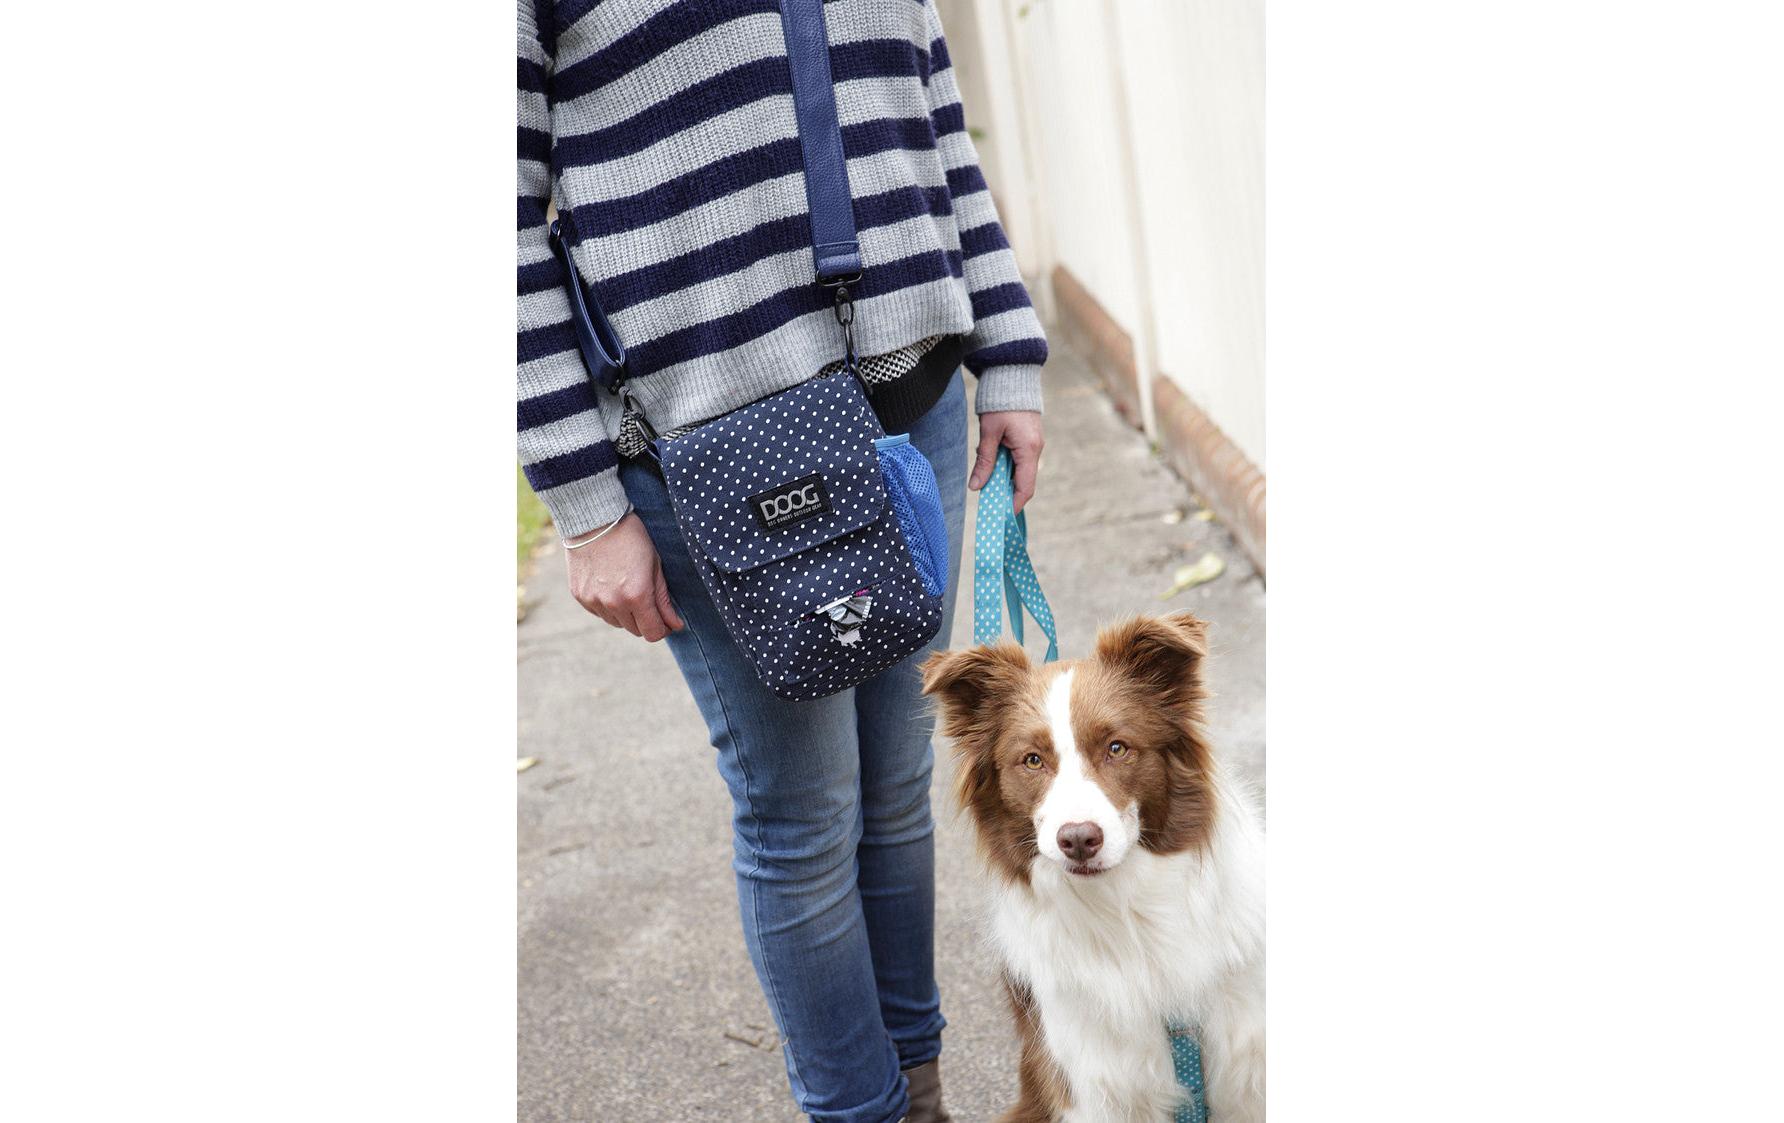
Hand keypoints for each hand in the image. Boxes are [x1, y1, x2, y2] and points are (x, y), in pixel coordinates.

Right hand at [563, 514, 684, 641]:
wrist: (595, 519)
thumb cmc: (631, 538)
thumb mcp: (655, 566)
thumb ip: (664, 600)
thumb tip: (675, 625)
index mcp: (637, 596)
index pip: (653, 633)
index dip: (663, 629)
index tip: (666, 620)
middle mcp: (614, 604)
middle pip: (635, 630)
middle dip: (645, 620)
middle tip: (648, 599)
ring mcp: (594, 601)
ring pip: (616, 623)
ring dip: (626, 614)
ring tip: (627, 587)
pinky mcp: (580, 596)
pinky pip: (599, 613)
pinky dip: (608, 606)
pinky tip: (611, 585)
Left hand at [969, 410, 1044, 513]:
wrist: (1012, 377)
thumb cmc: (1000, 403)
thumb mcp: (989, 433)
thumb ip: (984, 461)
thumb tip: (976, 487)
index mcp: (1028, 449)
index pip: (1025, 487)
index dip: (1014, 504)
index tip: (1001, 516)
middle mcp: (1035, 450)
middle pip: (1023, 482)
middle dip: (1006, 493)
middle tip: (987, 500)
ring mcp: (1034, 445)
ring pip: (1020, 472)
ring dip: (1003, 478)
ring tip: (984, 475)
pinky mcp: (1028, 440)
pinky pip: (1018, 460)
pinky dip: (1005, 466)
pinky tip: (990, 459)